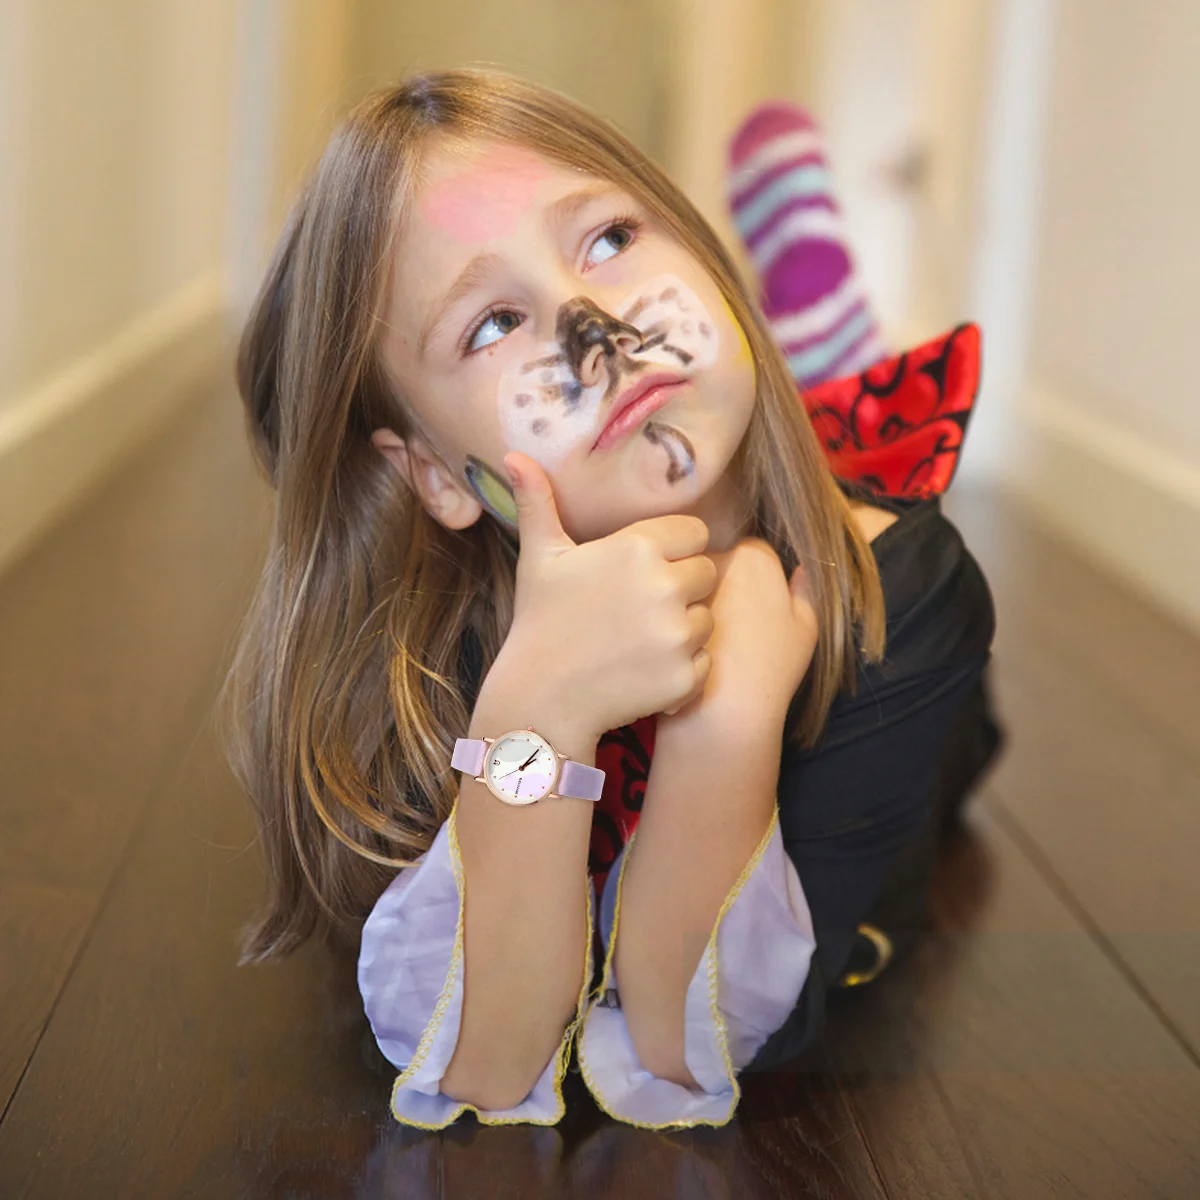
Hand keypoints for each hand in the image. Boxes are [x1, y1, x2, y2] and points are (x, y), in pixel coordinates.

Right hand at [494, 451, 716, 741]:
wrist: (540, 698)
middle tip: (640, 608)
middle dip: (682, 587)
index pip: (695, 532)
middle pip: (706, 573)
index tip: (646, 569)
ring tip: (640, 639)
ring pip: (708, 618)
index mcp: (638, 548)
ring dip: (684, 627)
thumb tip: (514, 454)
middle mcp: (665, 586)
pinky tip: (645, 669)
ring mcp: (678, 634)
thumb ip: (538, 502)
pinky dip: (683, 668)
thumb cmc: (540, 621)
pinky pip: (705, 661)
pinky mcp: (685, 676)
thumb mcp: (540, 557)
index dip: (674, 548)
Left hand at [659, 537, 817, 732]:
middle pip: (714, 557)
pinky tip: (679, 642)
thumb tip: (798, 568)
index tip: (755, 605)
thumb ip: (805, 590)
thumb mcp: (805, 628)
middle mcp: (712, 560)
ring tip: (703, 634)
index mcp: (754, 557)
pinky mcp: (651, 604)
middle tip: (726, 619)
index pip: (752, 550)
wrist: (723, 710)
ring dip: (687, 594)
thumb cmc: (772, 669)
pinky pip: (659, 598)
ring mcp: (678, 579)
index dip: (754, 577)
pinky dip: (664, 612)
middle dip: (716, 579)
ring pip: (682, 576)